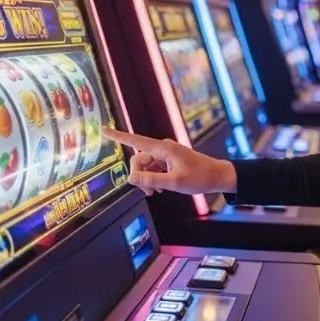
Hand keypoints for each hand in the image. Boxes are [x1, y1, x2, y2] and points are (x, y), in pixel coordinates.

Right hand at [102, 128, 235, 195]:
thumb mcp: (174, 182)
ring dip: (147, 179)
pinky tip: (159, 188)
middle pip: (138, 160)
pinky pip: (153, 168)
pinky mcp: (169, 160)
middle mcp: (163, 148)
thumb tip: (130, 178)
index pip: (135, 141)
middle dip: (139, 176)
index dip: (117, 136)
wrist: (217, 176)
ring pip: (145, 166)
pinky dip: (153, 178)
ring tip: (156, 192)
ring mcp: (166, 154)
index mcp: (163, 149)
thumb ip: (151, 180)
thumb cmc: (199, 177)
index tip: (102, 128)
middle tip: (149, 192)